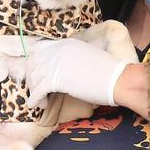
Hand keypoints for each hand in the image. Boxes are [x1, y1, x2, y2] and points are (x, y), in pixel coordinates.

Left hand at [8, 38, 128, 108]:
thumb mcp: (87, 55)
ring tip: (41, 100)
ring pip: (34, 77)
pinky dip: (35, 100)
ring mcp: (55, 64)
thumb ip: (72, 58)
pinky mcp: (55, 80)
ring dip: (34, 90)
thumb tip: (63, 69)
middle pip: (34, 62)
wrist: (117, 79)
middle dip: (32, 77)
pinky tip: (39, 106)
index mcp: (66, 43)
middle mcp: (57, 51)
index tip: (37, 73)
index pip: (41, 50)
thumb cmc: (108, 71)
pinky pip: (38, 91)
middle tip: (36, 89)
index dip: (36, 63)